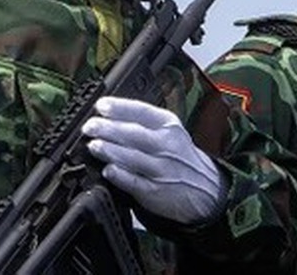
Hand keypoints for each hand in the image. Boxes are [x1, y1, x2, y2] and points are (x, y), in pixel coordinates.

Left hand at [80, 96, 225, 224]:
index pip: (142, 111)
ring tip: (93, 145)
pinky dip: (121, 176)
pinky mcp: (156, 191)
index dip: (120, 107)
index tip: (101, 106)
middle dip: (109, 129)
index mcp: (168, 125)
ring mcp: (162, 169)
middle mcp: (166, 145)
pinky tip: (108, 171)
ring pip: (134, 157)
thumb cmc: (180, 157)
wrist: (205, 188)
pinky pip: (136, 182)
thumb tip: (107, 118)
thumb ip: (142, 123)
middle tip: (90, 126)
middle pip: (135, 134)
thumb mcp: (169, 132)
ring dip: (111, 151)